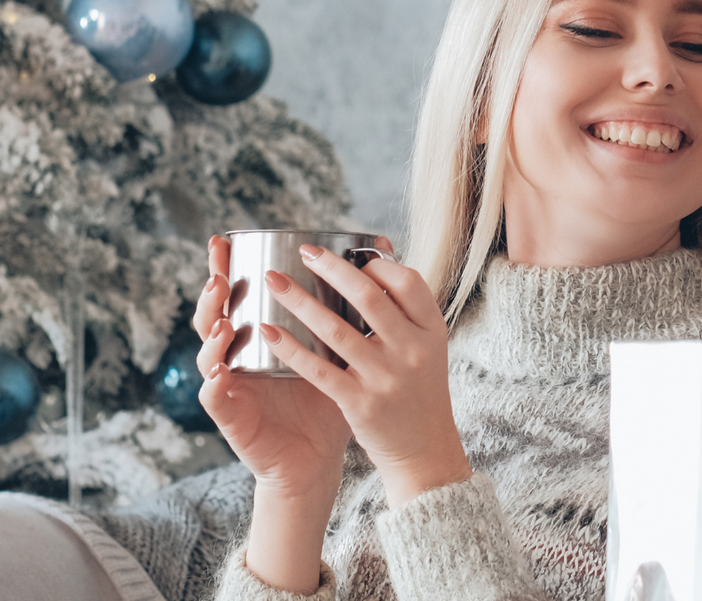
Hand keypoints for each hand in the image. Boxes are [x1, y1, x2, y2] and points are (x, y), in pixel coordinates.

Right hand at [193, 235, 353, 506]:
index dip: (225, 268)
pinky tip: (222, 371)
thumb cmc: (328, 400)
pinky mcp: (231, 418)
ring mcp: (232, 386)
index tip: (225, 240)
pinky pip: (215, 399)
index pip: (236, 294)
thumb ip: (348, 307)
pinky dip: (215, 384)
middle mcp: (238, 356)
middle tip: (218, 273)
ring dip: (212, 334)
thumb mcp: (339, 351)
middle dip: (211, 292)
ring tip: (223, 319)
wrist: (317, 459)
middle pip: (214, 316)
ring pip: (208, 354)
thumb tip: (381, 251)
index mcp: (259, 335)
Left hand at [260, 237, 471, 504]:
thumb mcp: (426, 347)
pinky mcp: (360, 403)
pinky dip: (291, 348)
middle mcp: (412, 351)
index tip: (353, 257)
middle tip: (305, 252)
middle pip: (369, 297)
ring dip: (300, 301)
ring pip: (336, 330)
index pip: (408, 281)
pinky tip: (269, 331)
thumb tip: (377, 256)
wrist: (424, 450)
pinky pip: (319, 370)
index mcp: (431, 330)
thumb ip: (404, 310)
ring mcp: (386, 378)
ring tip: (274, 281)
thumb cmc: (419, 390)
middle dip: (332, 268)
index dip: (378, 265)